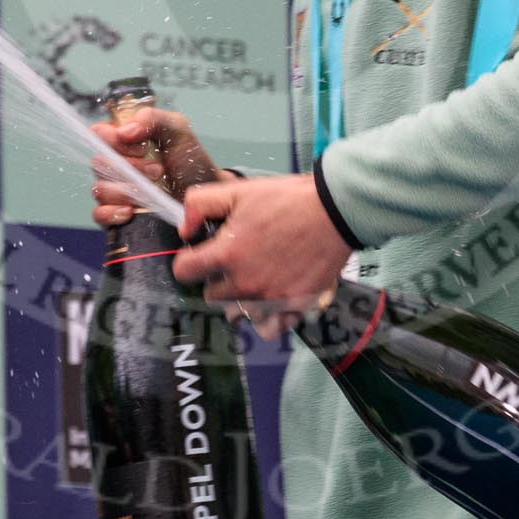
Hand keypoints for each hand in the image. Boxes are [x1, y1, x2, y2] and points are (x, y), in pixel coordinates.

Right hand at [90, 107, 228, 227]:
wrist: (204, 196)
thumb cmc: (189, 162)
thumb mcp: (177, 130)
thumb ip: (151, 119)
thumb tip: (124, 131)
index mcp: (124, 140)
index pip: (99, 134)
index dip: (114, 140)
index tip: (143, 146)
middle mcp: (115, 164)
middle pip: (98, 163)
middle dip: (130, 167)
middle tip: (158, 170)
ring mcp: (114, 190)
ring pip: (99, 189)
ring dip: (126, 190)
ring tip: (154, 190)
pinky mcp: (116, 214)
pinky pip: (99, 214)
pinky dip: (112, 212)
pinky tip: (132, 210)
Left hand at [173, 174, 352, 330]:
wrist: (335, 210)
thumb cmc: (288, 199)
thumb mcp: (238, 190)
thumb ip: (200, 205)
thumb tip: (184, 228)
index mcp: (227, 255)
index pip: (184, 272)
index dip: (188, 260)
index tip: (199, 254)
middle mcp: (245, 283)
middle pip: (211, 295)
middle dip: (217, 278)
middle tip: (235, 259)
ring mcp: (270, 298)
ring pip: (238, 313)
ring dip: (241, 299)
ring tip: (256, 277)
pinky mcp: (294, 306)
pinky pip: (270, 328)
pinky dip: (268, 319)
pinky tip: (271, 300)